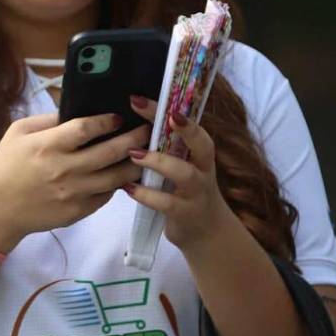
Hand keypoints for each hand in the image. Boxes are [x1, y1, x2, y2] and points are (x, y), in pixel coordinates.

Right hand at [0, 110, 149, 251]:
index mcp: (47, 146)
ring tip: (147, 152)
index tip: (119, 116)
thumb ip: (47, 120)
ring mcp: (74, 193)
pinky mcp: (79, 211)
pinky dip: (118, 183)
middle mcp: (64, 169)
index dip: (107, 121)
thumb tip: (76, 111)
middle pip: (110, 151)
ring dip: (135, 163)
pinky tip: (125, 173)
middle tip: (148, 130)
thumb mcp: (18, 133)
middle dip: (134, 138)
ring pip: (116, 177)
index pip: (86, 128)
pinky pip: (106, 195)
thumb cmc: (6, 166)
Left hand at [124, 96, 232, 254]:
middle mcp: (204, 170)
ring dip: (159, 161)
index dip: (184, 116)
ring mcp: (196, 193)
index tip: (167, 104)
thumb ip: (170, 147)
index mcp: (201, 154)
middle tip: (166, 116)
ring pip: (184, 174)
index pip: (197, 129)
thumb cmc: (188, 191)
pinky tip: (128, 187)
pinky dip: (146, 194)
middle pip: (203, 146)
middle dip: (187, 130)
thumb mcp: (185, 166)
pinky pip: (166, 203)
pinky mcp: (184, 214)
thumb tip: (139, 120)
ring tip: (134, 153)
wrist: (207, 231)